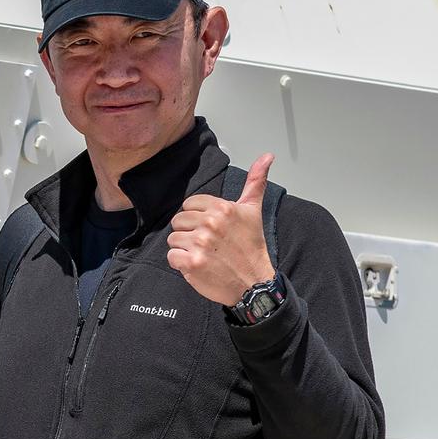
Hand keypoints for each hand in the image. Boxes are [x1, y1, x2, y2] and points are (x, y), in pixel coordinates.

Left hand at [167, 154, 276, 306]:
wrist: (253, 282)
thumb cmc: (251, 247)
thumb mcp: (254, 211)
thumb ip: (255, 182)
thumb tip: (266, 156)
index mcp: (222, 209)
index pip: (189, 205)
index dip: (197, 218)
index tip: (211, 229)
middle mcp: (210, 224)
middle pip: (178, 221)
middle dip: (189, 233)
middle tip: (207, 244)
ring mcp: (200, 244)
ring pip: (173, 239)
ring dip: (184, 249)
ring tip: (204, 254)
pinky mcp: (191, 263)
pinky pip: (171, 257)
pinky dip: (180, 263)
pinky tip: (197, 265)